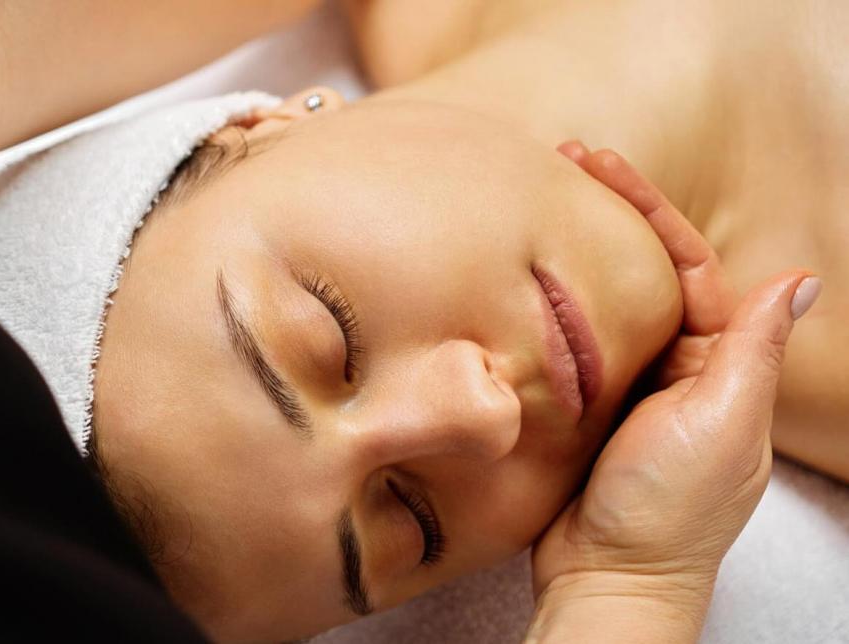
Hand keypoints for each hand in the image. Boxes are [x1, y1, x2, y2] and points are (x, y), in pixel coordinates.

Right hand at [525, 143, 821, 641]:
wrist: (609, 578)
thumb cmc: (668, 510)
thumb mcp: (722, 423)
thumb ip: (753, 349)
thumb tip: (800, 280)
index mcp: (721, 362)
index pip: (687, 263)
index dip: (647, 209)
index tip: (601, 164)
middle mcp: (681, 367)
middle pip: (647, 271)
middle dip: (610, 215)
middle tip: (565, 161)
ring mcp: (633, 386)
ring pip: (610, 303)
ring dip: (580, 255)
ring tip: (541, 203)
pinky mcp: (591, 407)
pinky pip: (578, 344)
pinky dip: (556, 309)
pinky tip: (527, 283)